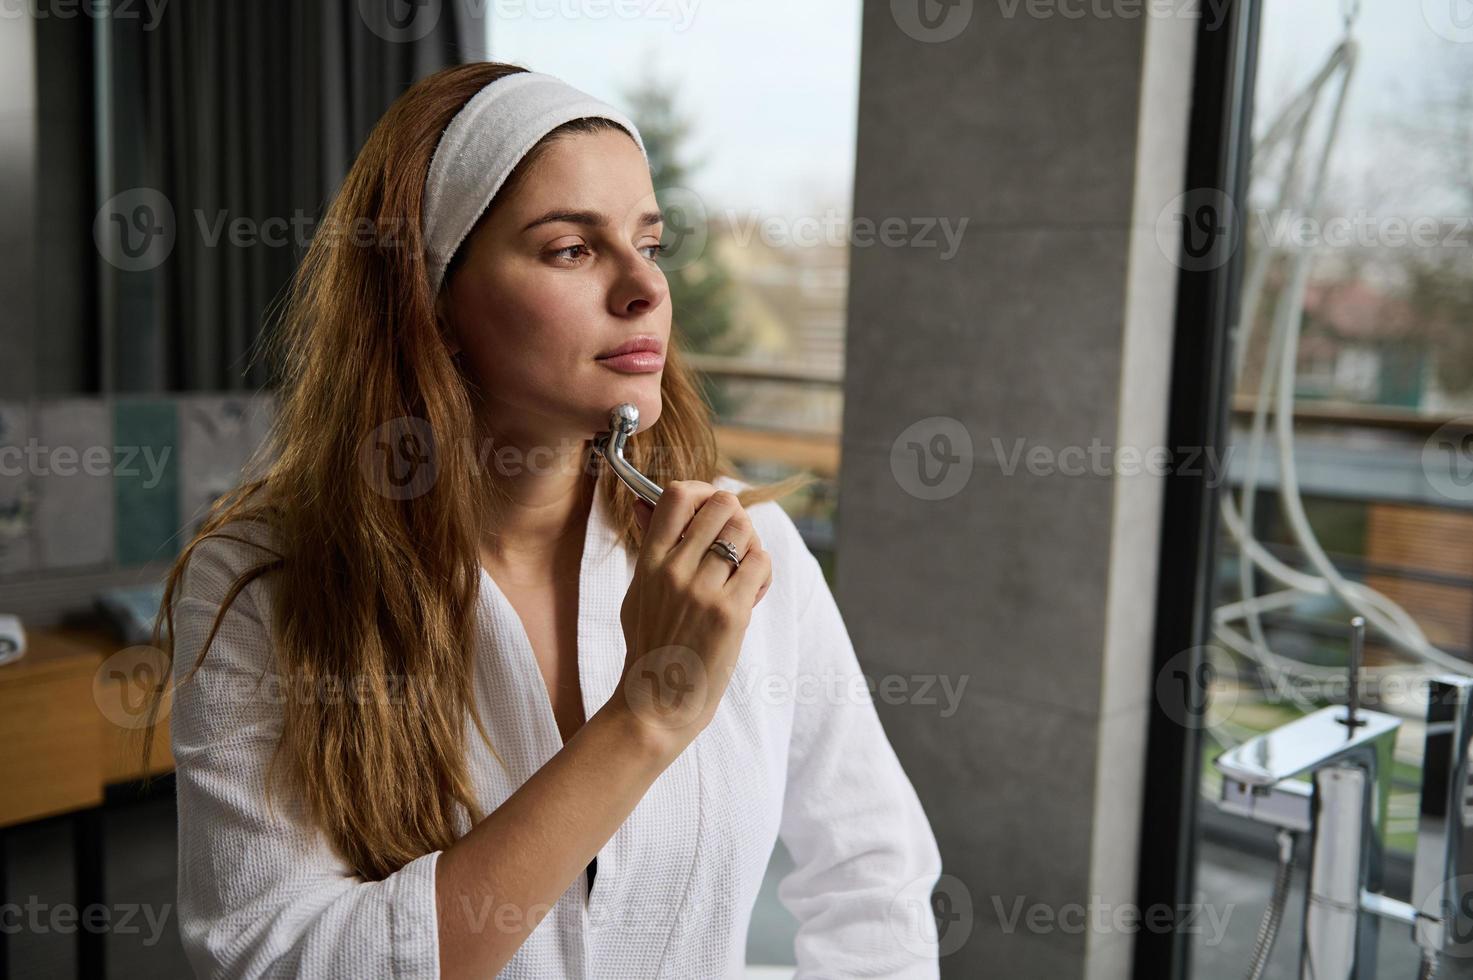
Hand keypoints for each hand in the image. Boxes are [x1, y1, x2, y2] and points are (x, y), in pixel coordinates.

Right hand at [613, 482, 772, 755]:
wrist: (657, 703)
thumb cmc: (650, 647)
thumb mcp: (638, 592)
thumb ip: (649, 547)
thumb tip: (644, 502)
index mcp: (649, 562)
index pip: (677, 496)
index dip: (703, 491)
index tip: (710, 507)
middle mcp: (674, 570)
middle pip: (722, 505)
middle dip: (736, 518)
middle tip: (735, 542)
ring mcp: (702, 591)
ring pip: (745, 532)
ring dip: (752, 545)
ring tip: (744, 572)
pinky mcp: (730, 613)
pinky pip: (760, 564)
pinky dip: (763, 573)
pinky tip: (751, 593)